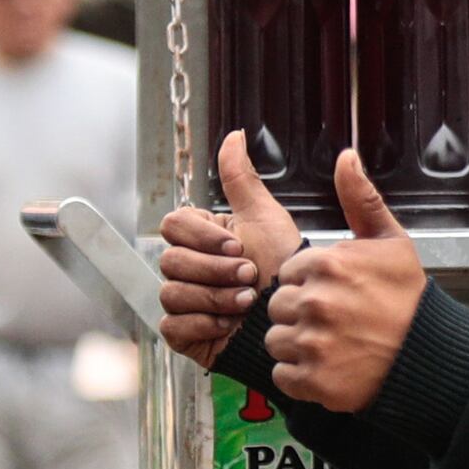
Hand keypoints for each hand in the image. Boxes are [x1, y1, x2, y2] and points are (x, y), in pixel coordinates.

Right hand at [157, 136, 292, 366]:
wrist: (297, 319)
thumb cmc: (284, 268)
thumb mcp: (265, 218)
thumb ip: (241, 179)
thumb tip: (233, 135)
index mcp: (202, 237)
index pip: (173, 225)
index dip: (204, 237)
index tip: (238, 245)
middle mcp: (189, 267)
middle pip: (171, 260)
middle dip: (216, 270)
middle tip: (248, 275)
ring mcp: (185, 301)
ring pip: (172, 292)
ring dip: (215, 297)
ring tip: (246, 301)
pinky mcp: (184, 333)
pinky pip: (173, 325)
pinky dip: (203, 324)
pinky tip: (228, 323)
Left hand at [261, 152, 425, 414]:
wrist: (429, 358)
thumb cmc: (409, 299)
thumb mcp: (390, 241)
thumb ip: (360, 199)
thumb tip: (346, 156)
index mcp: (328, 263)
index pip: (290, 272)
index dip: (311, 284)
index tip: (337, 294)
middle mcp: (316, 301)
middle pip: (277, 305)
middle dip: (300, 313)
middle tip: (334, 322)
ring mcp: (312, 343)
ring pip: (276, 340)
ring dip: (297, 345)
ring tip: (332, 345)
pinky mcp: (312, 381)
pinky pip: (283, 375)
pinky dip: (301, 376)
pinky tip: (328, 367)